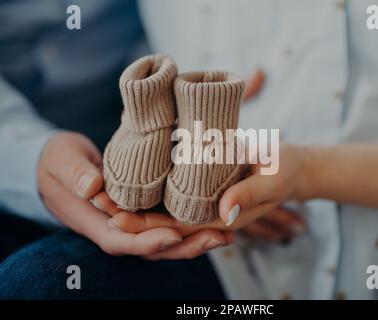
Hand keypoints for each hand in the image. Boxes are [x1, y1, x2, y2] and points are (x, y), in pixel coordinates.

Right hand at [38, 132, 232, 259]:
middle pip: (152, 247)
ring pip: (165, 237)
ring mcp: (132, 222)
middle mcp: (117, 228)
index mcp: (94, 222)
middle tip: (219, 237)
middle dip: (186, 246)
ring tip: (227, 232)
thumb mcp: (60, 160)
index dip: (147, 242)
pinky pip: (168, 221)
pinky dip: (191, 222)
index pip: (121, 241)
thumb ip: (73, 172)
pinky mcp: (144, 210)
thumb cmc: (58, 161)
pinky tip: (216, 216)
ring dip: (196, 238)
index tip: (171, 236)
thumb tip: (92, 186)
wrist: (63, 164)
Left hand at [98, 144, 307, 241]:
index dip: (147, 227)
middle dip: (131, 216)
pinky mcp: (204, 186)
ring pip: (165, 209)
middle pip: (164, 222)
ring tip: (103, 192)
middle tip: (98, 202)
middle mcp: (208, 214)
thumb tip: (224, 210)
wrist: (291, 164)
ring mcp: (204, 202)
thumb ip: (250, 193)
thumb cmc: (283, 170)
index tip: (117, 218)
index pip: (178, 229)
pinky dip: (152, 190)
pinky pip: (174, 194)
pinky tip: (130, 180)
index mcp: (223, 219)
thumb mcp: (272, 179)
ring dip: (136, 204)